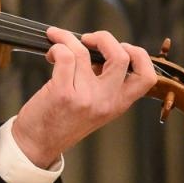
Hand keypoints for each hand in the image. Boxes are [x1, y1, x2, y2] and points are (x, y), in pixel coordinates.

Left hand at [10, 28, 156, 167]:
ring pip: (84, 52)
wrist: (37, 145)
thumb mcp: (94, 108)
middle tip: (88, 39)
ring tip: (59, 41)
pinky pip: (65, 56)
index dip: (139, 55)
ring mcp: (84, 97)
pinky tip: (52, 53)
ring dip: (68, 38)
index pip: (147, 77)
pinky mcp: (62, 93)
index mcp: (118, 104)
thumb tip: (99, 52)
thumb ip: (103, 84)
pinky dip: (57, 46)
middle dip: (105, 38)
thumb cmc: (62, 122)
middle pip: (121, 57)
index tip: (121, 47)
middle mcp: (105, 101)